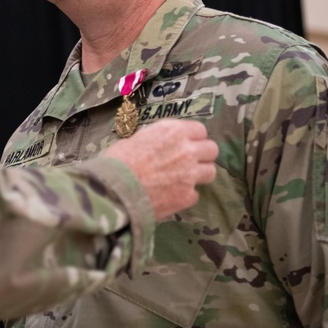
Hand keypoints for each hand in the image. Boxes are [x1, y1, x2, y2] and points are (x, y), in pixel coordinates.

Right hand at [103, 119, 217, 220]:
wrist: (115, 191)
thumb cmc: (117, 161)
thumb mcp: (135, 139)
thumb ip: (155, 140)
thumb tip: (158, 145)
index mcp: (173, 131)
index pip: (200, 130)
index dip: (193, 137)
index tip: (186, 142)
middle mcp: (187, 151)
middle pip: (212, 149)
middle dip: (202, 154)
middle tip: (189, 161)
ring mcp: (190, 175)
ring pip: (211, 172)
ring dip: (199, 174)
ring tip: (184, 178)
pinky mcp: (187, 197)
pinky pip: (195, 194)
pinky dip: (185, 195)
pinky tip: (171, 195)